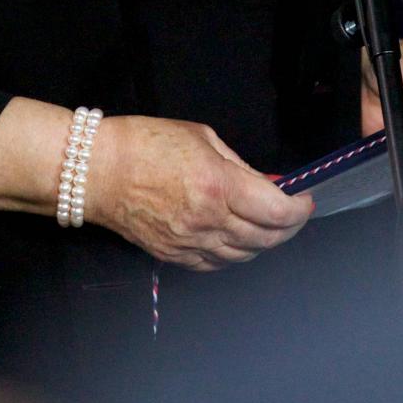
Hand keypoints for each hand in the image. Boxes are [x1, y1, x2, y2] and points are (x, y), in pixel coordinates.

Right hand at [85, 114, 312, 271]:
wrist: (98, 170)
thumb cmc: (144, 143)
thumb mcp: (201, 138)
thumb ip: (239, 165)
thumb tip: (267, 184)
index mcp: (218, 185)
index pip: (276, 211)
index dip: (298, 209)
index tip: (304, 199)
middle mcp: (208, 220)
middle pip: (265, 238)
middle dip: (288, 227)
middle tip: (294, 214)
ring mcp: (190, 243)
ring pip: (244, 256)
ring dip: (263, 242)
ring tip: (268, 226)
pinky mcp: (174, 255)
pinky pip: (216, 264)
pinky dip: (234, 254)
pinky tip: (237, 239)